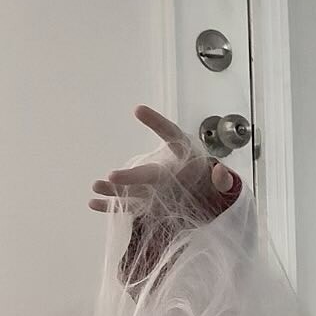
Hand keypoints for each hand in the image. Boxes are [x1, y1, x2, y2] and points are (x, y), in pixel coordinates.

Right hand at [89, 104, 233, 217]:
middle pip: (147, 172)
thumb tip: (220, 172)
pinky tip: (93, 202)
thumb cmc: (209, 184)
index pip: (170, 135)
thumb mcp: (221, 183)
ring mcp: (153, 187)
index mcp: (182, 154)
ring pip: (132, 188)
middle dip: (130, 176)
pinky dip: (111, 204)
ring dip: (113, 188)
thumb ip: (223, 180)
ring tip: (95, 186)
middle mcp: (163, 168)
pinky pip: (128, 205)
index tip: (138, 110)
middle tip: (112, 176)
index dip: (155, 123)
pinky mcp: (147, 204)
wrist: (204, 199)